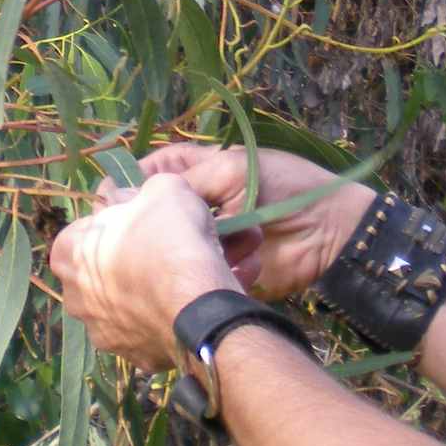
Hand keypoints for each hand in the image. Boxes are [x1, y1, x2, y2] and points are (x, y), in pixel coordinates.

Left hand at [49, 174, 241, 369]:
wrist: (199, 302)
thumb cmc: (171, 238)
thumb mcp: (162, 188)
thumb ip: (136, 191)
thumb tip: (124, 197)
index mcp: (68, 252)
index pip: (84, 230)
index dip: (113, 222)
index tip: (140, 222)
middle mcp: (73, 296)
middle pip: (95, 271)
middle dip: (119, 263)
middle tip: (156, 251)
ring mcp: (99, 332)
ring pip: (116, 307)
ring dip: (135, 296)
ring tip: (170, 284)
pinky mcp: (129, 357)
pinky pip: (140, 333)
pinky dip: (154, 323)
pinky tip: (177, 310)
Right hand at [121, 144, 375, 302]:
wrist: (331, 229)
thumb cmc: (284, 185)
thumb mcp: (230, 169)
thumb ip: (183, 181)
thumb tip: (134, 196)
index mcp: (193, 172)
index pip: (145, 175)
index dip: (127, 189)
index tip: (115, 204)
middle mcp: (194, 208)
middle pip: (154, 219)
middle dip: (154, 227)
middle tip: (158, 235)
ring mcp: (206, 243)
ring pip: (173, 252)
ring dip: (191, 250)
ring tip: (221, 245)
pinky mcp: (219, 272)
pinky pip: (199, 276)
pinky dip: (214, 272)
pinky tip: (240, 266)